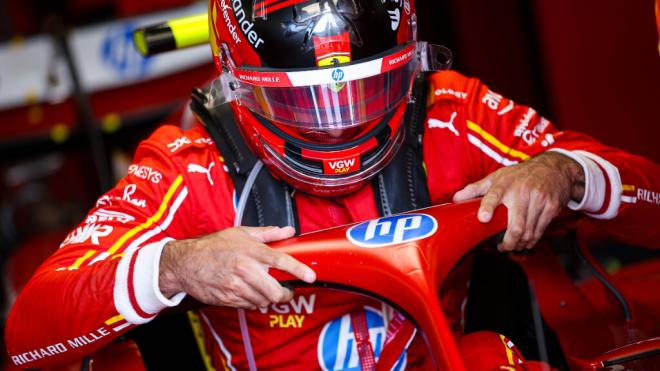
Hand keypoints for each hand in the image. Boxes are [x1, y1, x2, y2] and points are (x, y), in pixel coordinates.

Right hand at [159, 226, 315, 308]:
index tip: (310, 277)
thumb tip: (288, 230)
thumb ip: (267, 234)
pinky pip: (250, 305)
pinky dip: (255, 302)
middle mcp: (245, 270)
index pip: (281, 261)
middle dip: (285, 294)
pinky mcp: (228, 299)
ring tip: (266, 290)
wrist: (186, 263)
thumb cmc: (213, 246)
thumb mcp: (241, 233)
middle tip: (287, 290)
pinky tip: (251, 292)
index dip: (298, 270)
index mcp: (251, 251)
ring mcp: (236, 287)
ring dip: (269, 299)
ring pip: (264, 301)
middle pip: (275, 291)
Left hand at [453, 152, 584, 250]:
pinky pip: (540, 230)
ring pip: (529, 231)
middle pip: (516, 224)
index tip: (483, 218)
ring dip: (520, 244)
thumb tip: (455, 199)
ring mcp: (538, 200)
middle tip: (502, 247)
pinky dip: (532, 240)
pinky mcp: (551, 207)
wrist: (552, 168)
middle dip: (508, 242)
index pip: (493, 195)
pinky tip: (526, 241)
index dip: (488, 207)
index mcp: (504, 184)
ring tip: (512, 246)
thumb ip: (475, 189)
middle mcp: (522, 192)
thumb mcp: (496, 177)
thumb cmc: (519, 174)